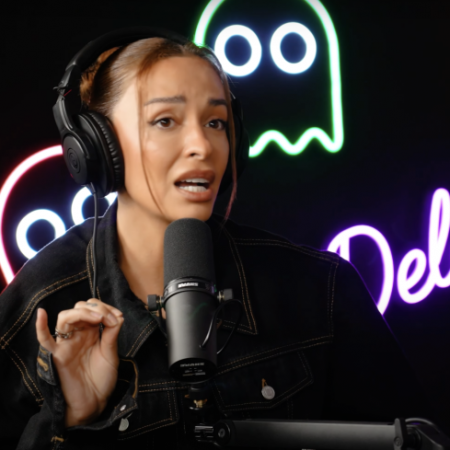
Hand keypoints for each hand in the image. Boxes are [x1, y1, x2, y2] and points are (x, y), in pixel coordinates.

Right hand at [35, 299, 123, 426]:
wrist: (94, 402)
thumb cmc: (102, 378)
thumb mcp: (111, 353)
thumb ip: (112, 334)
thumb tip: (117, 315)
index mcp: (91, 332)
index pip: (93, 309)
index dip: (106, 308)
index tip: (118, 316)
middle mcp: (77, 334)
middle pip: (80, 309)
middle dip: (97, 307)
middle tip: (108, 318)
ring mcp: (66, 343)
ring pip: (65, 317)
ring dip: (82, 312)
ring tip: (97, 318)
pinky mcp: (57, 356)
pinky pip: (44, 340)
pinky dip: (40, 327)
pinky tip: (41, 313)